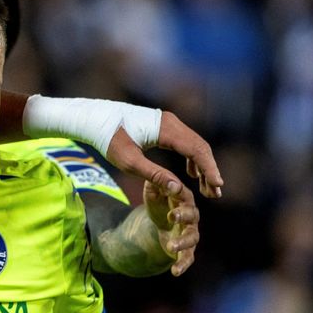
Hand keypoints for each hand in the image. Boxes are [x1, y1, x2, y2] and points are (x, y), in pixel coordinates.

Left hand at [105, 110, 222, 200]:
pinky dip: (192, 159)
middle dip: (210, 170)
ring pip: (195, 145)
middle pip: (200, 147)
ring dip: (203, 166)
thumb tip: (179, 189)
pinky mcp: (164, 126)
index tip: (218, 186)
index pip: (197, 150)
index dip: (210, 169)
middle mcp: (172, 123)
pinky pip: (185, 143)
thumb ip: (154, 175)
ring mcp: (169, 123)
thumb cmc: (109, 140)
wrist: (95, 119)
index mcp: (166, 129)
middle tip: (216, 193)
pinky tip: (192, 174)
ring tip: (207, 187)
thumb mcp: (129, 162)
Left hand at [142, 179, 199, 275]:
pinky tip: (175, 272)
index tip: (171, 193)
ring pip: (192, 238)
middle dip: (183, 216)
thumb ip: (156, 184)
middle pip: (191, 216)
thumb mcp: (152, 192)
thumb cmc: (159, 202)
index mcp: (184, 200)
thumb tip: (161, 180)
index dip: (179, 195)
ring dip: (182, 242)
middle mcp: (191, 217)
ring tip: (170, 247)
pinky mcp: (186, 248)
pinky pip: (188, 257)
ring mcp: (190, 233)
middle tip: (172, 216)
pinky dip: (183, 265)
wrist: (160, 220)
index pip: (184, 196)